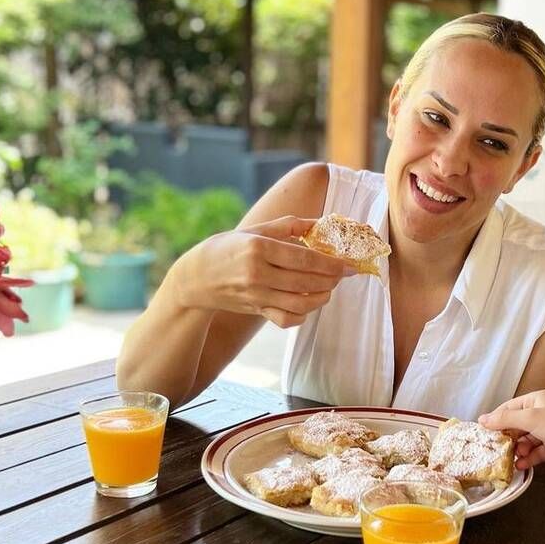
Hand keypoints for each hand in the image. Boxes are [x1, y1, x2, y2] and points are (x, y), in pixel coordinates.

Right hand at [175, 216, 353, 327]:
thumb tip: (319, 224)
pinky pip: (285, 320)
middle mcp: (257, 274)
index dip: (332, 264)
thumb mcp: (254, 230)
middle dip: (331, 280)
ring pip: (300, 304)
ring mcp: (256, 295)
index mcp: (259, 248)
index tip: (349, 265)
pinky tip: (309, 303)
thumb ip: (288, 226)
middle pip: (306, 282)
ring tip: (329, 288)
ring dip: (321, 298)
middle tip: (343, 274)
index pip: (305, 259)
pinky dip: (302, 315)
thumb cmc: (227, 248)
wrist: (195, 277)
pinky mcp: (255, 310)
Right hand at [478, 390, 544, 478]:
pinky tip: (521, 466)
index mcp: (536, 400)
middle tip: (495, 449)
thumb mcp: (530, 418)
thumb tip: (481, 419)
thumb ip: (504, 419)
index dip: (496, 419)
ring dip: (518, 450)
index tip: (483, 432)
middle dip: (507, 438)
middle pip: (516, 425)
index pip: (509, 407)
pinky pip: (535, 452)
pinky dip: (528, 459)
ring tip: (511, 459)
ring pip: (525, 441)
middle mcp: (541, 413)